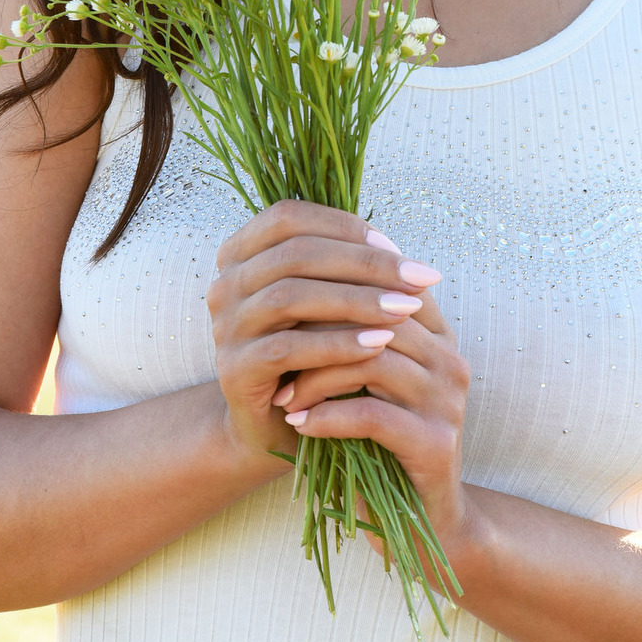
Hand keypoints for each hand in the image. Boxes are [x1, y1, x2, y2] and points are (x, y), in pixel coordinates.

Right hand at [205, 199, 448, 474]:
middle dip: (364, 264)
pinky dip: (337, 344)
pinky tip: (378, 345)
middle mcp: (225, 283)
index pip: (290, 219)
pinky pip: (287, 349)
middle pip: (295, 254)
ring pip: (290, 296)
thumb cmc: (309, 351)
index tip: (397, 246)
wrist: (273, 423)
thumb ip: (345, 269)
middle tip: (417, 279)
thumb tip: (398, 250)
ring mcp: (224, 326)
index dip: (344, 227)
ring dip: (356, 300)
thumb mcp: (325, 302)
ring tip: (404, 310)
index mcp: (240, 252)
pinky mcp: (234, 369)